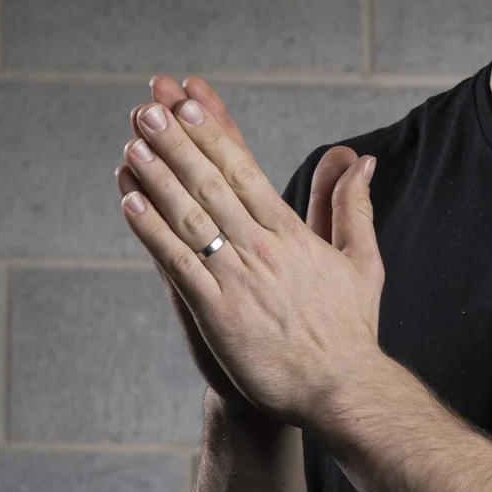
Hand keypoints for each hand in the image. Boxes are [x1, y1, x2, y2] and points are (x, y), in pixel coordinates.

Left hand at [115, 72, 384, 429]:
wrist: (341, 390)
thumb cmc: (350, 330)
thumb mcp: (361, 260)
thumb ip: (352, 206)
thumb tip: (360, 159)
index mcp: (292, 235)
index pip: (246, 171)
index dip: (214, 133)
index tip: (190, 101)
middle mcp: (263, 249)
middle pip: (212, 184)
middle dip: (177, 143)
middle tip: (147, 108)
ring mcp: (239, 280)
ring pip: (191, 217)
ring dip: (158, 178)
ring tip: (132, 143)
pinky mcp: (219, 314)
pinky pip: (178, 264)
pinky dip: (153, 231)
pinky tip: (130, 202)